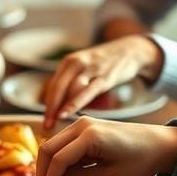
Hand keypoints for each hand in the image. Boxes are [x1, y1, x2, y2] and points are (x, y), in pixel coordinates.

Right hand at [36, 116, 176, 175]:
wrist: (161, 145)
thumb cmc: (140, 162)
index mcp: (90, 136)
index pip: (59, 160)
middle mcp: (81, 125)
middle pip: (48, 149)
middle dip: (43, 174)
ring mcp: (81, 123)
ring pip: (52, 145)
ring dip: (48, 168)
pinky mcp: (84, 127)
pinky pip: (63, 144)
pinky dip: (58, 161)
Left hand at [42, 35, 162, 129]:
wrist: (131, 50)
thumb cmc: (104, 64)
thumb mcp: (84, 68)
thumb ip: (71, 83)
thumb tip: (58, 106)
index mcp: (68, 62)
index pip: (53, 86)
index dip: (48, 106)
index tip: (45, 122)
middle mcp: (76, 63)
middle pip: (57, 88)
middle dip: (50, 108)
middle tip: (47, 125)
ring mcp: (91, 69)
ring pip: (71, 89)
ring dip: (62, 107)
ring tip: (55, 122)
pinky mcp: (106, 76)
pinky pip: (88, 91)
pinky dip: (77, 102)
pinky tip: (71, 113)